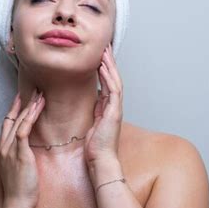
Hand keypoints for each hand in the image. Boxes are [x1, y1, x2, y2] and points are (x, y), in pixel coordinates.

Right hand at [0, 88, 44, 207]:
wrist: (17, 203)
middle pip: (12, 119)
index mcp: (3, 150)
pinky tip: (37, 108)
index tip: (20, 99)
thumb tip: (29, 148)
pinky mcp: (20, 154)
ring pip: (19, 122)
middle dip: (24, 104)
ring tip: (39, 95)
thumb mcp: (18, 168)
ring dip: (30, 107)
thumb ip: (21, 155)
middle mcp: (4, 148)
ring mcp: (10, 150)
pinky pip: (23, 131)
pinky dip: (30, 118)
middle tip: (33, 91)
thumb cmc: (20, 190)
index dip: (13, 110)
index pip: (7, 124)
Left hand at [84, 42, 123, 166]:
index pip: (108, 82)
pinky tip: (104, 67)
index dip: (105, 68)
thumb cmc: (96, 145)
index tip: (100, 56)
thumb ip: (95, 110)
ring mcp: (116, 108)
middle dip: (109, 62)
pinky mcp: (115, 112)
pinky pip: (113, 90)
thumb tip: (92, 99)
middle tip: (105, 47)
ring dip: (110, 65)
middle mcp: (114, 106)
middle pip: (114, 78)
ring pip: (115, 81)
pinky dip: (109, 77)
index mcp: (109, 107)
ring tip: (105, 51)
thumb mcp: (93, 122)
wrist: (101, 160)